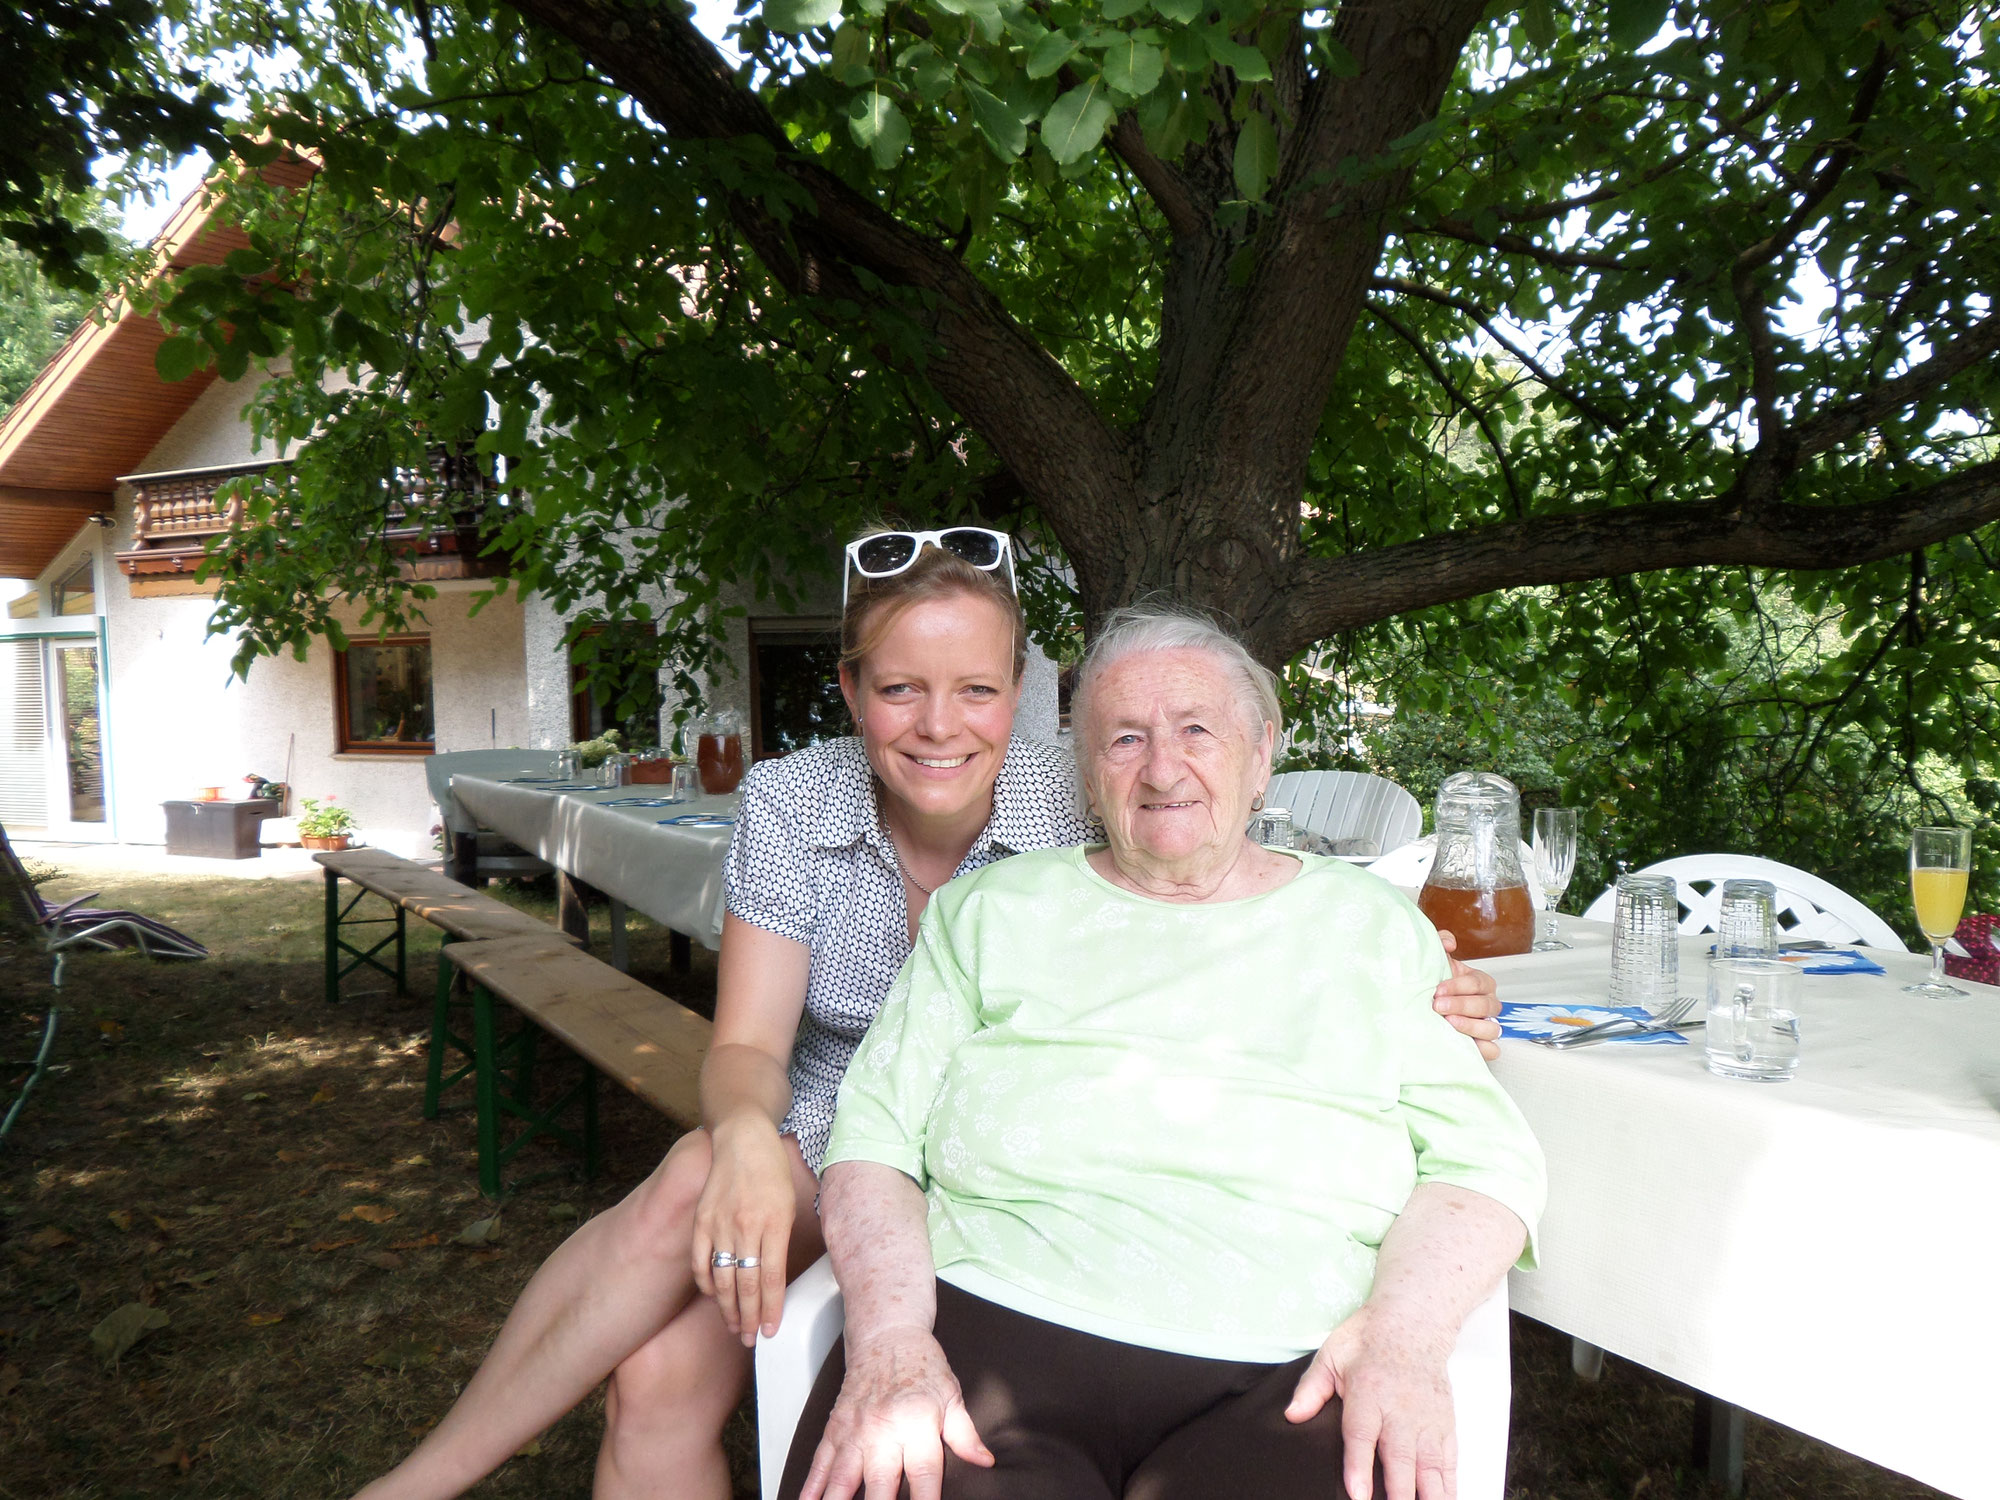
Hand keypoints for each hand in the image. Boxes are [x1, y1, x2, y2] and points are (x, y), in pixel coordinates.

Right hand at [691, 1117, 798, 1343]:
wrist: (743, 1139)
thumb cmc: (772, 1172)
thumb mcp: (789, 1205)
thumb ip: (782, 1241)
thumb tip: (777, 1280)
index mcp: (775, 1223)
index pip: (772, 1278)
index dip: (771, 1309)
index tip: (771, 1330)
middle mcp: (746, 1226)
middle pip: (747, 1285)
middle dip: (749, 1318)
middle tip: (751, 1340)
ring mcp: (720, 1224)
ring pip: (722, 1279)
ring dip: (728, 1308)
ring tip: (735, 1327)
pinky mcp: (701, 1220)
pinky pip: (700, 1261)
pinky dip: (706, 1284)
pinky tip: (714, 1296)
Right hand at [798, 1325, 993, 1499]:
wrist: (886, 1332)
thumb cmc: (921, 1363)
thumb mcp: (951, 1394)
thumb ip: (965, 1433)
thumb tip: (985, 1461)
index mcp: (918, 1421)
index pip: (924, 1474)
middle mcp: (884, 1429)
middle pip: (880, 1484)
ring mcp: (855, 1430)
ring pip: (843, 1479)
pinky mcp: (835, 1428)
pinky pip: (820, 1463)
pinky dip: (811, 1487)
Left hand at [1286, 1304, 1456, 1499]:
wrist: (1414, 1321)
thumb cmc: (1370, 1338)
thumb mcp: (1332, 1354)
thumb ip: (1312, 1387)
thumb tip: (1292, 1415)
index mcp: (1368, 1393)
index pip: (1362, 1436)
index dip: (1359, 1468)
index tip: (1358, 1496)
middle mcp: (1400, 1411)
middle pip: (1400, 1460)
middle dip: (1397, 1494)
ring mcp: (1427, 1421)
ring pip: (1430, 1467)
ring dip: (1427, 1496)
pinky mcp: (1445, 1426)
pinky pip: (1450, 1463)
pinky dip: (1449, 1487)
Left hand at [1432, 930, 1500, 1060]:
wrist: (1418, 1008)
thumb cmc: (1431, 986)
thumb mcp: (1434, 962)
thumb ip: (1440, 943)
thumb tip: (1449, 943)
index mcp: (1479, 982)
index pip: (1477, 982)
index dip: (1458, 986)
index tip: (1437, 990)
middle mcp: (1487, 1003)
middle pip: (1485, 1005)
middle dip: (1461, 1005)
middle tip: (1438, 1007)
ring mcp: (1487, 1025)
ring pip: (1492, 1028)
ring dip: (1471, 1026)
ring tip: (1449, 1024)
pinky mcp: (1482, 1045)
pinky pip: (1492, 1050)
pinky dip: (1481, 1049)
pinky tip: (1463, 1044)